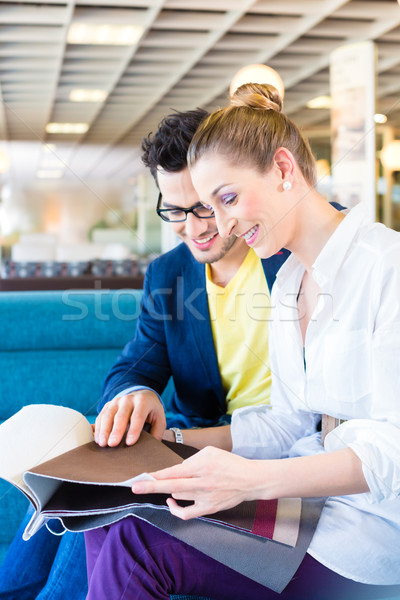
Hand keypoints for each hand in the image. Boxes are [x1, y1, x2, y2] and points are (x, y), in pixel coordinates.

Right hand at [95, 390, 165, 446]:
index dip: (134, 429)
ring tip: (103, 444)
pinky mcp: (108, 405)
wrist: (142, 395)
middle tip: (112, 444)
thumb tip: (150, 448)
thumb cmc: (151, 411)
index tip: (130, 442)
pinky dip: (98, 428)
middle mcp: (128, 399)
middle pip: (121, 415)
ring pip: (108, 415)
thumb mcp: (159, 418)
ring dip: (104, 430)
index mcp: (143, 401)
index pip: (138, 416)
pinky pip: (101, 416)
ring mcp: (116, 401)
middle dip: (116, 431)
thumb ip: (156, 432)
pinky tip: (98, 439)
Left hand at [132, 446, 256, 519]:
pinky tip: (170, 501)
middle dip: (151, 486)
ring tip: (175, 483)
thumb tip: (175, 471)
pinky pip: (186, 513)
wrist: (250, 480)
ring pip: (177, 495)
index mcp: (202, 465)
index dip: (157, 474)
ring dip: (170, 489)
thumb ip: (191, 459)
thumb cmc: (229, 463)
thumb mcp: (210, 452)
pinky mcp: (208, 508)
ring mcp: (205, 497)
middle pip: (171, 485)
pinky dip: (175, 509)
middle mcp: (202, 482)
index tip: (142, 476)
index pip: (174, 471)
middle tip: (135, 486)